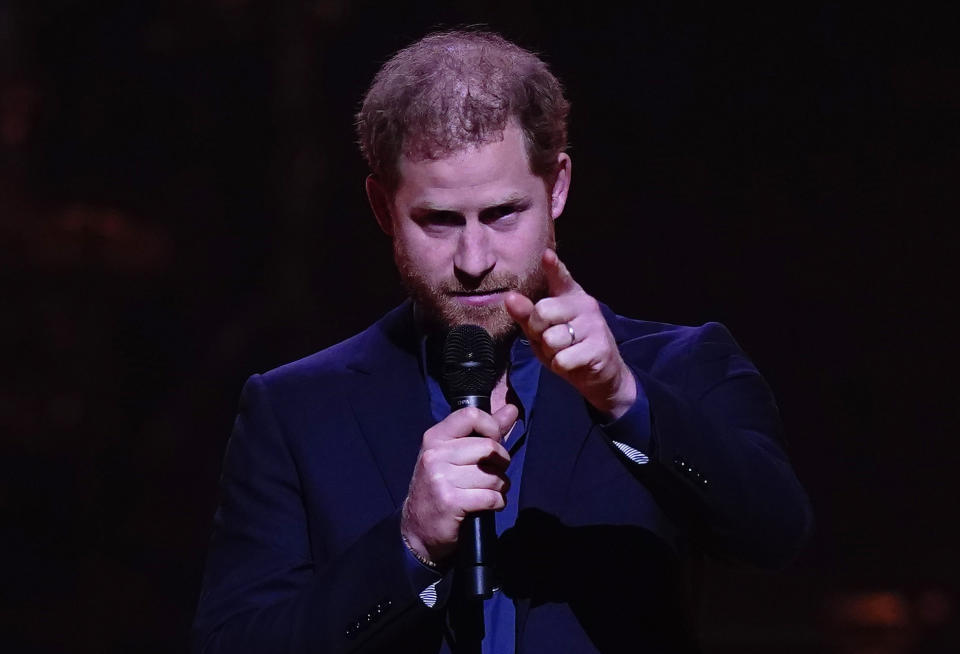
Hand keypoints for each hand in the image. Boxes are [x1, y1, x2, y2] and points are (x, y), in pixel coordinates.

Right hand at [401, 404, 518, 565]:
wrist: (418, 529)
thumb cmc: (441, 486)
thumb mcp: (455, 455)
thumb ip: (485, 431)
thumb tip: (512, 409)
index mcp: (435, 437)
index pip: (471, 415)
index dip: (492, 427)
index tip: (494, 442)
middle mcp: (434, 454)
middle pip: (489, 447)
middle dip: (501, 463)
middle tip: (495, 473)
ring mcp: (440, 478)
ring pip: (493, 476)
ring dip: (500, 487)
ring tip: (489, 491)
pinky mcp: (450, 501)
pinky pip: (491, 497)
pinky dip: (497, 503)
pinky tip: (488, 505)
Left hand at [505, 249, 636, 419]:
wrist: (599, 376)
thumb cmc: (567, 347)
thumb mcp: (541, 331)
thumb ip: (526, 315)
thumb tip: (509, 297)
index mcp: (570, 295)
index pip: (560, 277)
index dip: (553, 267)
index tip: (547, 255)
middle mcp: (585, 304)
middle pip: (543, 311)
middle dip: (538, 331)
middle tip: (551, 340)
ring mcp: (595, 325)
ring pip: (552, 339)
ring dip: (552, 353)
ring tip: (565, 352)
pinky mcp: (600, 348)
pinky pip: (563, 359)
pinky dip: (562, 366)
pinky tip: (574, 362)